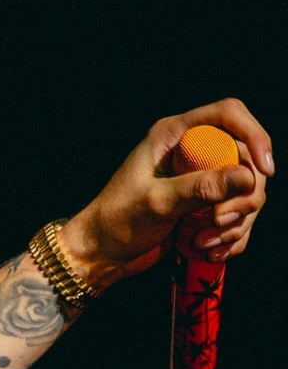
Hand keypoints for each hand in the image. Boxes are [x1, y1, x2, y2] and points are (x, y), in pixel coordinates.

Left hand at [61, 98, 272, 287]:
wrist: (103, 253)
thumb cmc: (117, 220)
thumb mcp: (158, 202)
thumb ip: (200, 188)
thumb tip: (248, 177)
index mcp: (174, 136)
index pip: (228, 115)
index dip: (255, 135)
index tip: (265, 171)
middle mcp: (191, 152)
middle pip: (247, 159)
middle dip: (244, 196)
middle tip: (219, 220)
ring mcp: (200, 179)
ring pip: (247, 192)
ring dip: (235, 222)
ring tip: (203, 241)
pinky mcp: (205, 206)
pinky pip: (238, 216)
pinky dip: (231, 236)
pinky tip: (209, 250)